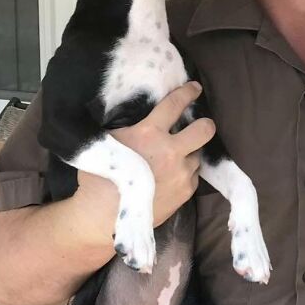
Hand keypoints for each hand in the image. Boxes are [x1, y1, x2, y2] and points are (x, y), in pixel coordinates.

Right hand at [76, 82, 215, 236]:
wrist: (102, 216)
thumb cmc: (100, 176)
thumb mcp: (110, 141)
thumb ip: (132, 126)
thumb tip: (145, 114)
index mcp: (149, 133)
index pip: (175, 104)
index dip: (188, 93)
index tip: (195, 88)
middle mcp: (171, 151)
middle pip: (204, 129)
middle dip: (205, 124)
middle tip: (201, 124)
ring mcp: (181, 173)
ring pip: (198, 154)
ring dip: (190, 152)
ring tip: (176, 157)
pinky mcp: (185, 192)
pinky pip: (193, 176)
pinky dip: (186, 172)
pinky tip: (172, 176)